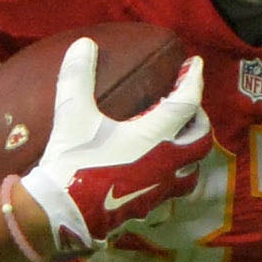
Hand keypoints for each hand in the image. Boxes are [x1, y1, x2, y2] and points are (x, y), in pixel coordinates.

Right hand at [9, 39, 210, 258]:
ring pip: (192, 169)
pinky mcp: (147, 207)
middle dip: (199, 119)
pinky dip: (172, 173)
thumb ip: (77, 77)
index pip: (186, 104)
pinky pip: (172, 189)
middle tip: (186, 104)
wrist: (61, 215)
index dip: (193, 80)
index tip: (195, 64)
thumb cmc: (73, 163)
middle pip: (201, 140)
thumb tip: (83, 45)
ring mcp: (159, 189)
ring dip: (190, 150)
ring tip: (177, 138)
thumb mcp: (72, 115)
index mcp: (154, 138)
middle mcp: (166, 164)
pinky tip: (155, 168)